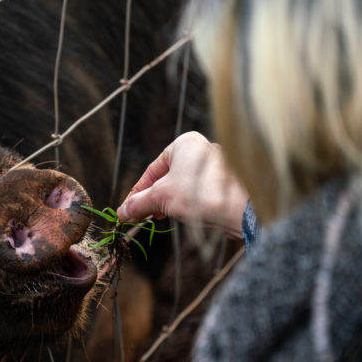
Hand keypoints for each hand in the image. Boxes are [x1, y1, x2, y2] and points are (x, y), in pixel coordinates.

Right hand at [117, 131, 248, 238]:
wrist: (238, 209)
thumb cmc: (199, 194)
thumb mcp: (161, 198)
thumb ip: (139, 203)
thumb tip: (122, 212)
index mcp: (184, 144)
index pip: (152, 170)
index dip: (138, 192)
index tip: (128, 209)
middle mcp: (201, 150)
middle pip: (168, 178)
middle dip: (154, 198)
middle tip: (145, 216)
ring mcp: (215, 167)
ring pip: (183, 187)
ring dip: (170, 203)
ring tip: (162, 218)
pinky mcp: (225, 184)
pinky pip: (199, 193)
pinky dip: (188, 205)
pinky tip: (185, 216)